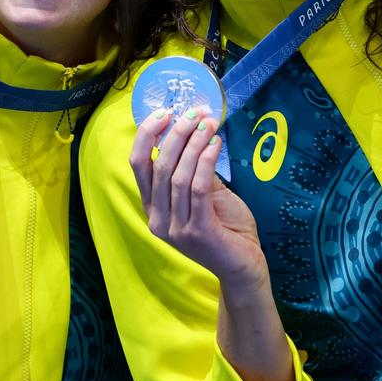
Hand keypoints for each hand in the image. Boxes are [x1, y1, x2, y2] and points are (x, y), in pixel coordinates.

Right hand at [132, 108, 294, 380]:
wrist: (244, 267)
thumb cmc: (226, 228)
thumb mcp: (206, 195)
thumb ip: (195, 170)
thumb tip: (195, 131)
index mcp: (153, 208)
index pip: (137, 165)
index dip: (146, 136)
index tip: (164, 113)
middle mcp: (157, 219)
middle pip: (157, 166)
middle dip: (175, 134)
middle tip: (194, 113)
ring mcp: (176, 229)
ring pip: (177, 175)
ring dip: (193, 143)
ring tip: (209, 124)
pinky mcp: (197, 232)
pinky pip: (197, 188)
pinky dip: (205, 161)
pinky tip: (216, 144)